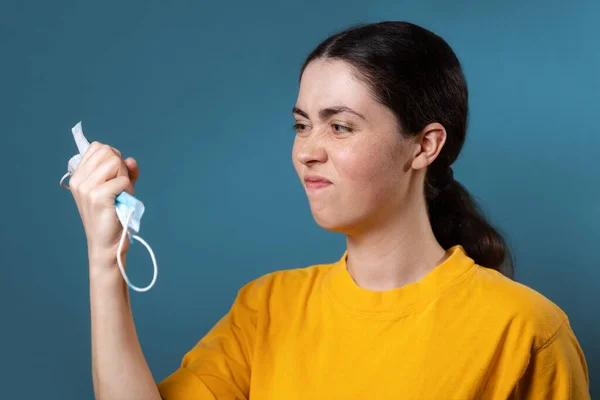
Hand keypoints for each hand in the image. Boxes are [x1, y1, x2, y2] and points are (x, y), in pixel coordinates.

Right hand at [69, 142, 139, 265]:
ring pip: (115, 162)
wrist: (108, 244)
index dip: (113, 158)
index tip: (115, 176)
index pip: (98, 147)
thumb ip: (126, 171)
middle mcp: (79, 180)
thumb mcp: (120, 188)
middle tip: (120, 187)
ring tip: (121, 195)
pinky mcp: (97, 197)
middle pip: (108, 152)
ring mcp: (86, 188)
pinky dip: (128, 190)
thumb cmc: (114, 215)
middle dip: (121, 167)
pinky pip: (123, 180)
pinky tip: (122, 202)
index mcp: (78, 176)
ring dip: (125, 178)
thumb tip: (131, 160)